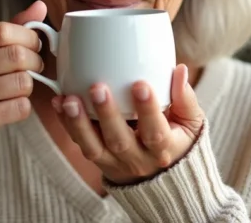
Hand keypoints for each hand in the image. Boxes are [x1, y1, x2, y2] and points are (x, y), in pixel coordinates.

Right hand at [0, 1, 46, 169]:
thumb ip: (6, 31)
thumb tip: (40, 6)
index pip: (2, 30)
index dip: (27, 36)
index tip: (33, 45)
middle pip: (16, 55)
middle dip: (35, 61)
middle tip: (33, 67)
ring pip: (22, 82)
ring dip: (29, 85)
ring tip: (19, 87)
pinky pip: (20, 107)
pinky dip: (23, 106)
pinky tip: (11, 106)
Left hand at [52, 64, 204, 183]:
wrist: (162, 179)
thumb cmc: (177, 140)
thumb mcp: (190, 123)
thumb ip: (185, 98)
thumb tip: (179, 70)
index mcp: (164, 150)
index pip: (156, 133)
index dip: (148, 110)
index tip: (140, 84)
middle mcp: (138, 160)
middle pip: (120, 141)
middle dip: (107, 114)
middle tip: (97, 87)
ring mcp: (114, 162)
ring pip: (93, 147)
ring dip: (79, 123)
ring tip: (69, 100)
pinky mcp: (97, 159)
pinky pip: (80, 143)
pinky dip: (67, 123)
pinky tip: (59, 102)